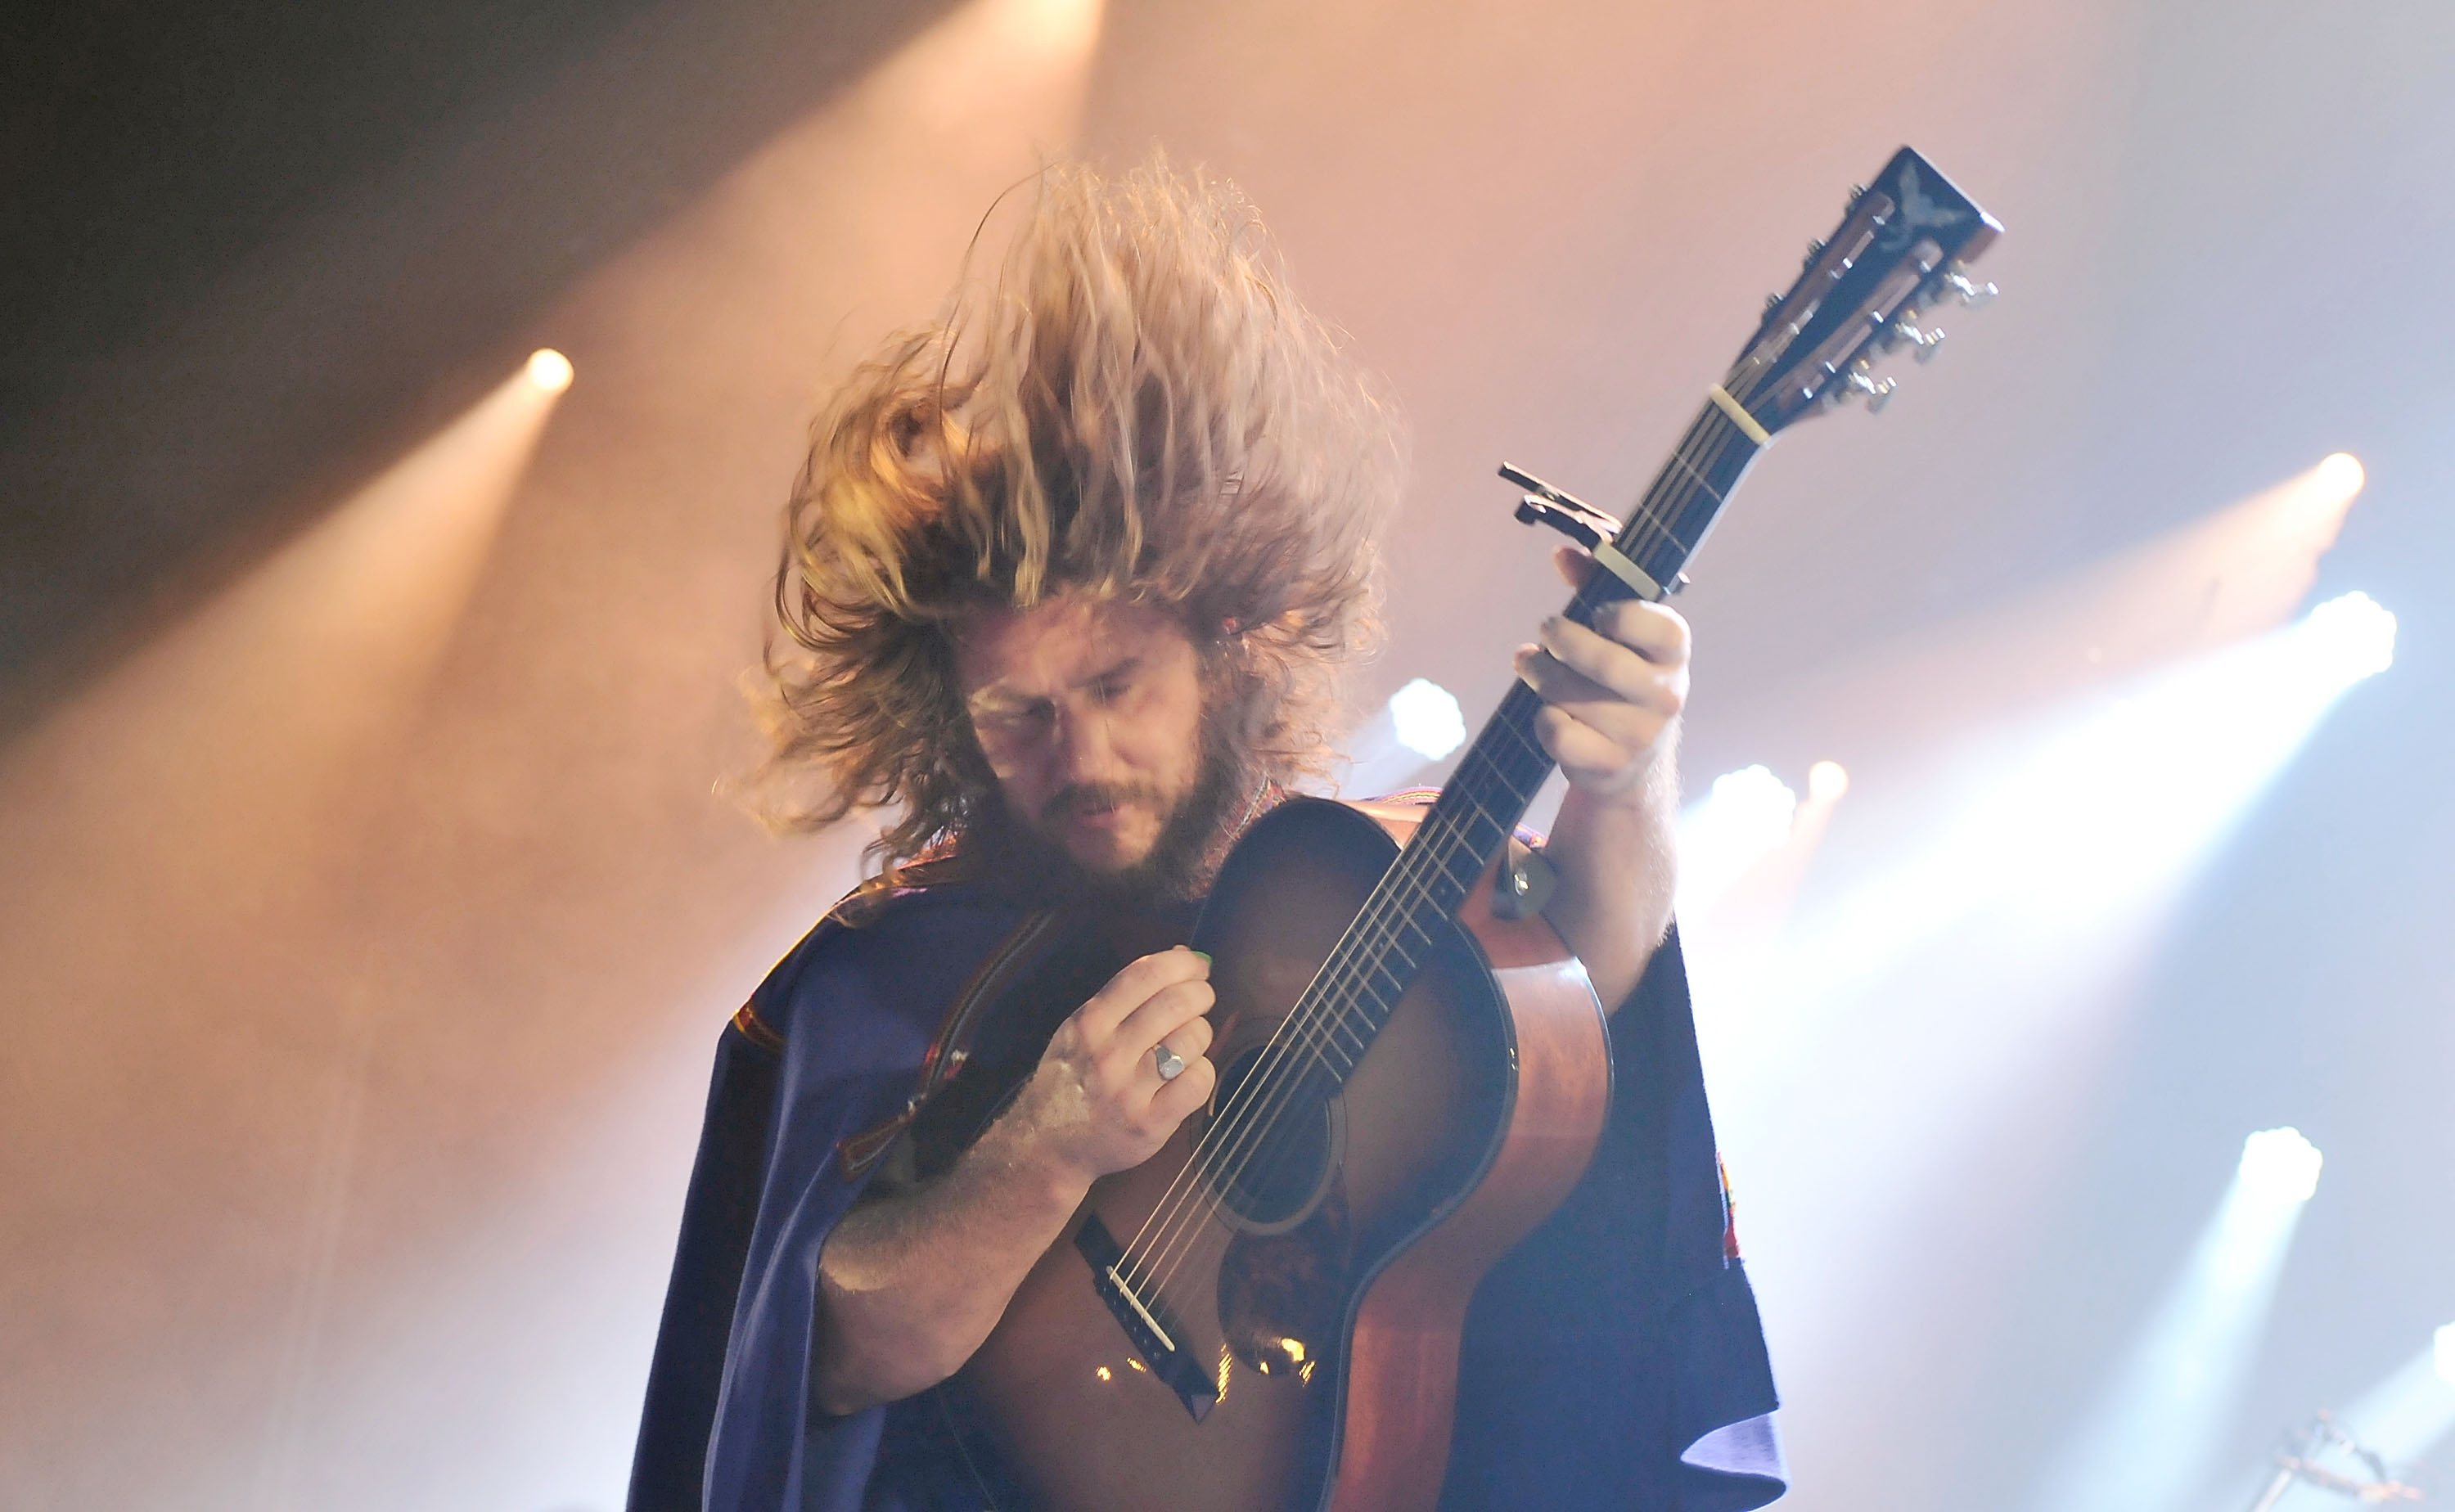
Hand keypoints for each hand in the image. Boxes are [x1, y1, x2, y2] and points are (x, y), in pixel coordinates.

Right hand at [1006, 945, 1216, 1188]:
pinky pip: (1199, 1081)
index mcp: (1090, 1022)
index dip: (1183, 963)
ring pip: (1192, 1039)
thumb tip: (1184, 956)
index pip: (1146, 974)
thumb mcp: (1082, 1028)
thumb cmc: (1073, 1077)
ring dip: (1201, 1033)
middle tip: (1202, 1000)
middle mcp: (1108, 1053)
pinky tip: (1188, 1073)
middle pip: (1177, 1003)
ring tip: (1189, 1041)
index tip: (1197, 967)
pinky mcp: (1151, 1124)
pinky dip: (1202, 1070)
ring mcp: (1130, 1091)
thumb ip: (1127, 994)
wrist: (1047, 1143)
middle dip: (1201, 994)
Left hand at [1512, 545, 1690, 802]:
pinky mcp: (1608, 764)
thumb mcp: (1619, 634)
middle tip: (1546, 630)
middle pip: (1602, 660)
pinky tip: (1551, 712)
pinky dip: (1542, 717)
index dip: (1622, 615)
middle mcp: (1666, 696)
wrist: (1632, 763)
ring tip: (1534, 665)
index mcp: (1675, 654)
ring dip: (1539, 673)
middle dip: (1560, 639)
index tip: (1598, 614)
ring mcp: (1639, 735)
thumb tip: (1562, 554)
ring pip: (1567, 692)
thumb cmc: (1620, 679)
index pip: (1661, 627)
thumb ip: (1595, 586)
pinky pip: (1555, 730)